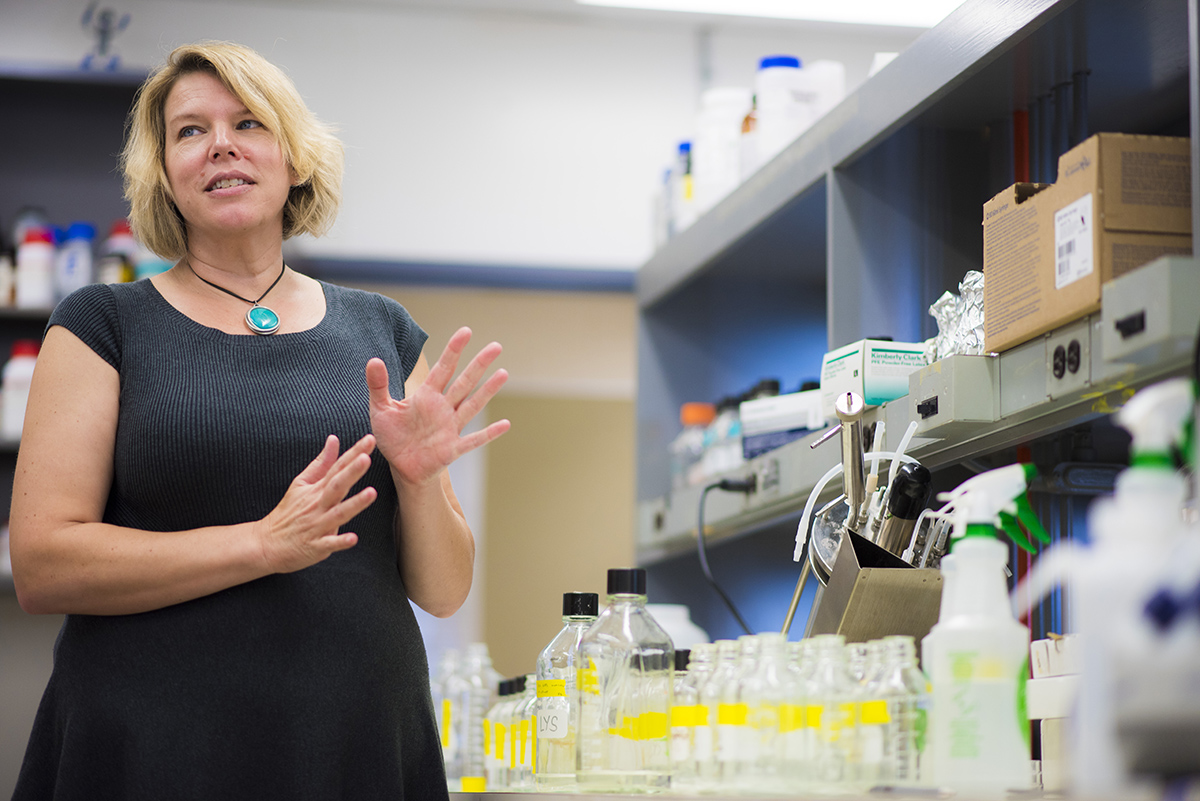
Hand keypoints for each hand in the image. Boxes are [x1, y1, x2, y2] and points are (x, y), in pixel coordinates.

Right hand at [257, 434, 377, 572]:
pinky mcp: (316, 546)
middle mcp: (318, 505)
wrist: (266, 543)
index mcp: (317, 489)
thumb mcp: (301, 483)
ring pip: (338, 513)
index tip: (370, 439)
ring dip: (354, 504)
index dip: (354, 453)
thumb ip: (322, 463)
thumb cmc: (289, 512)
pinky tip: (353, 538)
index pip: (337, 467)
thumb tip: (334, 438)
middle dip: (352, 472)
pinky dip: (340, 542)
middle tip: (366, 458)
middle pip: (337, 486)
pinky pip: (329, 544)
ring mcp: (317, 525)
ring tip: (372, 493)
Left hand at [366, 327, 509, 487]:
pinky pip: (474, 440)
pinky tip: (505, 424)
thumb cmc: (392, 436)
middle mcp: (443, 408)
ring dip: (487, 391)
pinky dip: (489, 433)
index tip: (466, 331)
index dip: (454, 350)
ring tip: (503, 373)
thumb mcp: (381, 409)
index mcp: (426, 396)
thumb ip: (378, 385)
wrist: (400, 467)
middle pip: (464, 382)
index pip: (443, 368)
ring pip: (472, 405)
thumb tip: (373, 360)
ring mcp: (450, 428)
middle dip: (479, 364)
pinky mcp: (452, 449)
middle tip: (496, 346)